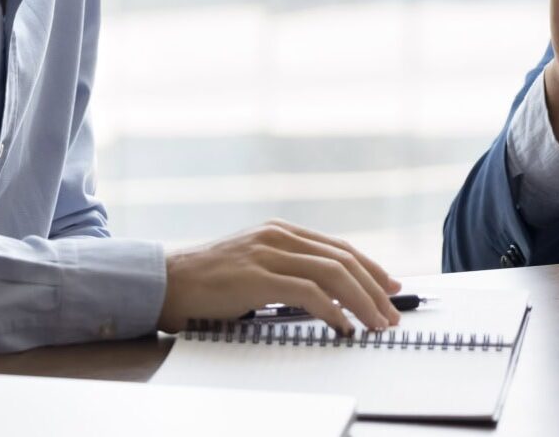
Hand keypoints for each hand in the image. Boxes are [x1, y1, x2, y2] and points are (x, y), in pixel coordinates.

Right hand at [158, 220, 401, 334]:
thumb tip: (327, 295)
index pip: (339, 248)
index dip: (370, 268)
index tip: (391, 288)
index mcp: (282, 231)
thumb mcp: (254, 266)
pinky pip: (307, 292)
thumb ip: (286, 271)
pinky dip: (332, 310)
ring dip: (361, 301)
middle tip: (391, 313)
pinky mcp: (257, 276)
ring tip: (376, 324)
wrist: (167, 282)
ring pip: (331, 273)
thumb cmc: (209, 282)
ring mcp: (268, 253)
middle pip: (342, 259)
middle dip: (374, 288)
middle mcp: (279, 236)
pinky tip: (343, 327)